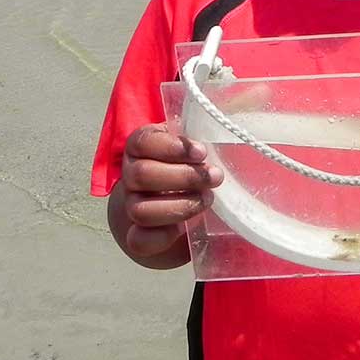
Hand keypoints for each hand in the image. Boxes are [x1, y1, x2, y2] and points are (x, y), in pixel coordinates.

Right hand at [120, 124, 222, 257]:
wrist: (172, 207)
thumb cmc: (192, 166)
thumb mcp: (195, 147)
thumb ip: (204, 134)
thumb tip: (228, 119)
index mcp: (142, 147)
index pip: (143, 142)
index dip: (172, 146)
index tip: (201, 152)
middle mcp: (131, 175)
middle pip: (142, 175)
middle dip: (184, 176)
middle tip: (215, 177)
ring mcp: (131, 206)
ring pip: (141, 210)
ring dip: (180, 206)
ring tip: (208, 199)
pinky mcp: (136, 237)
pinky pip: (139, 240)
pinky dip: (165, 235)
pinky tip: (187, 227)